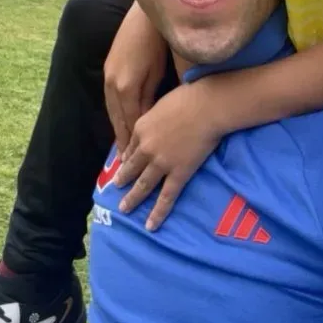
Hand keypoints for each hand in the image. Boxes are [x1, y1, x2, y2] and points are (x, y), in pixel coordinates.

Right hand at [103, 1, 166, 156]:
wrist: (145, 13)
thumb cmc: (160, 41)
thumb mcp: (163, 71)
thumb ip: (157, 97)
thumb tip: (156, 121)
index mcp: (127, 87)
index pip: (132, 123)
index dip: (135, 144)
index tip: (138, 162)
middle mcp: (113, 84)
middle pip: (118, 120)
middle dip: (123, 142)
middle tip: (126, 166)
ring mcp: (108, 75)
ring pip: (112, 110)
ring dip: (117, 128)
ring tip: (122, 149)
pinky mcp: (108, 67)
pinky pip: (110, 98)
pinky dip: (115, 113)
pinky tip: (121, 120)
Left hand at [114, 81, 224, 230]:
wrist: (206, 107)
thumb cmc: (187, 97)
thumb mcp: (161, 103)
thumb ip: (153, 117)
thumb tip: (154, 123)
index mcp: (141, 128)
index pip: (130, 147)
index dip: (126, 158)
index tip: (123, 165)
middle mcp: (146, 148)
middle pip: (132, 167)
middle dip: (123, 180)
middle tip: (117, 188)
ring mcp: (161, 163)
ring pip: (144, 185)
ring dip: (133, 198)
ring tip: (125, 209)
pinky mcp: (178, 174)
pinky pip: (166, 197)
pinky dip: (158, 212)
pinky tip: (151, 225)